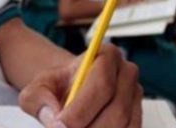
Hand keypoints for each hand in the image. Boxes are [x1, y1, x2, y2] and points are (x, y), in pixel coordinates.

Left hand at [19, 44, 142, 127]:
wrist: (72, 91)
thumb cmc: (60, 85)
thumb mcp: (40, 85)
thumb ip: (38, 97)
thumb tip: (53, 117)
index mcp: (106, 55)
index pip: (101, 83)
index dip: (81, 109)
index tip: (59, 125)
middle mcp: (126, 73)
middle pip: (116, 109)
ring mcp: (136, 96)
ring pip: (124, 125)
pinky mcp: (138, 115)